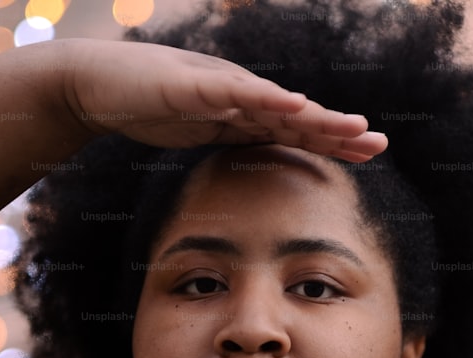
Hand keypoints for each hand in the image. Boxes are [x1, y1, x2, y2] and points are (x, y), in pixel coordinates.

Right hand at [67, 40, 386, 160]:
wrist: (94, 86)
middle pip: (296, 116)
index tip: (368, 152)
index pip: (295, 129)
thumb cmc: (145, 106)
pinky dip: (265, 98)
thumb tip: (256, 156)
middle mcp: (239, 95)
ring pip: (276, 104)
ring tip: (352, 126)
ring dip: (315, 116)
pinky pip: (234, 93)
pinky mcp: (191, 86)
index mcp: (242, 111)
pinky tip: (294, 104)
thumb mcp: (198, 128)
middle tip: (379, 143)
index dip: (331, 140)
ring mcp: (217, 88)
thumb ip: (229, 136)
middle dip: (338, 131)